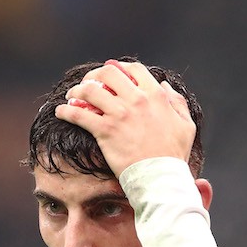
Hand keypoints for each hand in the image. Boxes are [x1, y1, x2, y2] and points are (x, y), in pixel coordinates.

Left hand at [55, 59, 195, 175]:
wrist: (161, 177)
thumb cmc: (174, 155)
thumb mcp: (186, 126)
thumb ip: (177, 102)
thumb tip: (165, 86)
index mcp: (155, 96)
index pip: (134, 69)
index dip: (120, 69)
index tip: (111, 75)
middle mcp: (136, 100)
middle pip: (107, 73)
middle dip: (94, 75)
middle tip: (88, 83)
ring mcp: (119, 114)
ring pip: (89, 90)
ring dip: (77, 91)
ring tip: (71, 96)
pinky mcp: (105, 130)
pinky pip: (79, 114)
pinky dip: (66, 111)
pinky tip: (60, 112)